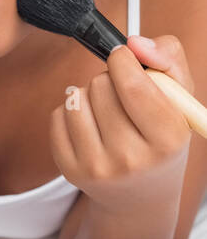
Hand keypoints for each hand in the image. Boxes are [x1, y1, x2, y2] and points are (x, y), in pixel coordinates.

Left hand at [49, 35, 192, 214]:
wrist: (140, 195)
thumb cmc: (162, 136)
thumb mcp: (181, 99)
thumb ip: (169, 59)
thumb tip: (134, 43)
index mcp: (168, 140)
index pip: (133, 85)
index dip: (123, 60)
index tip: (124, 58)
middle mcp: (131, 159)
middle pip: (101, 85)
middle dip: (110, 79)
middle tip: (122, 96)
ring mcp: (97, 168)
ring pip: (75, 98)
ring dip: (89, 94)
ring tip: (106, 110)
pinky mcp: (70, 170)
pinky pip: (57, 116)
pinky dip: (70, 111)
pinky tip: (89, 124)